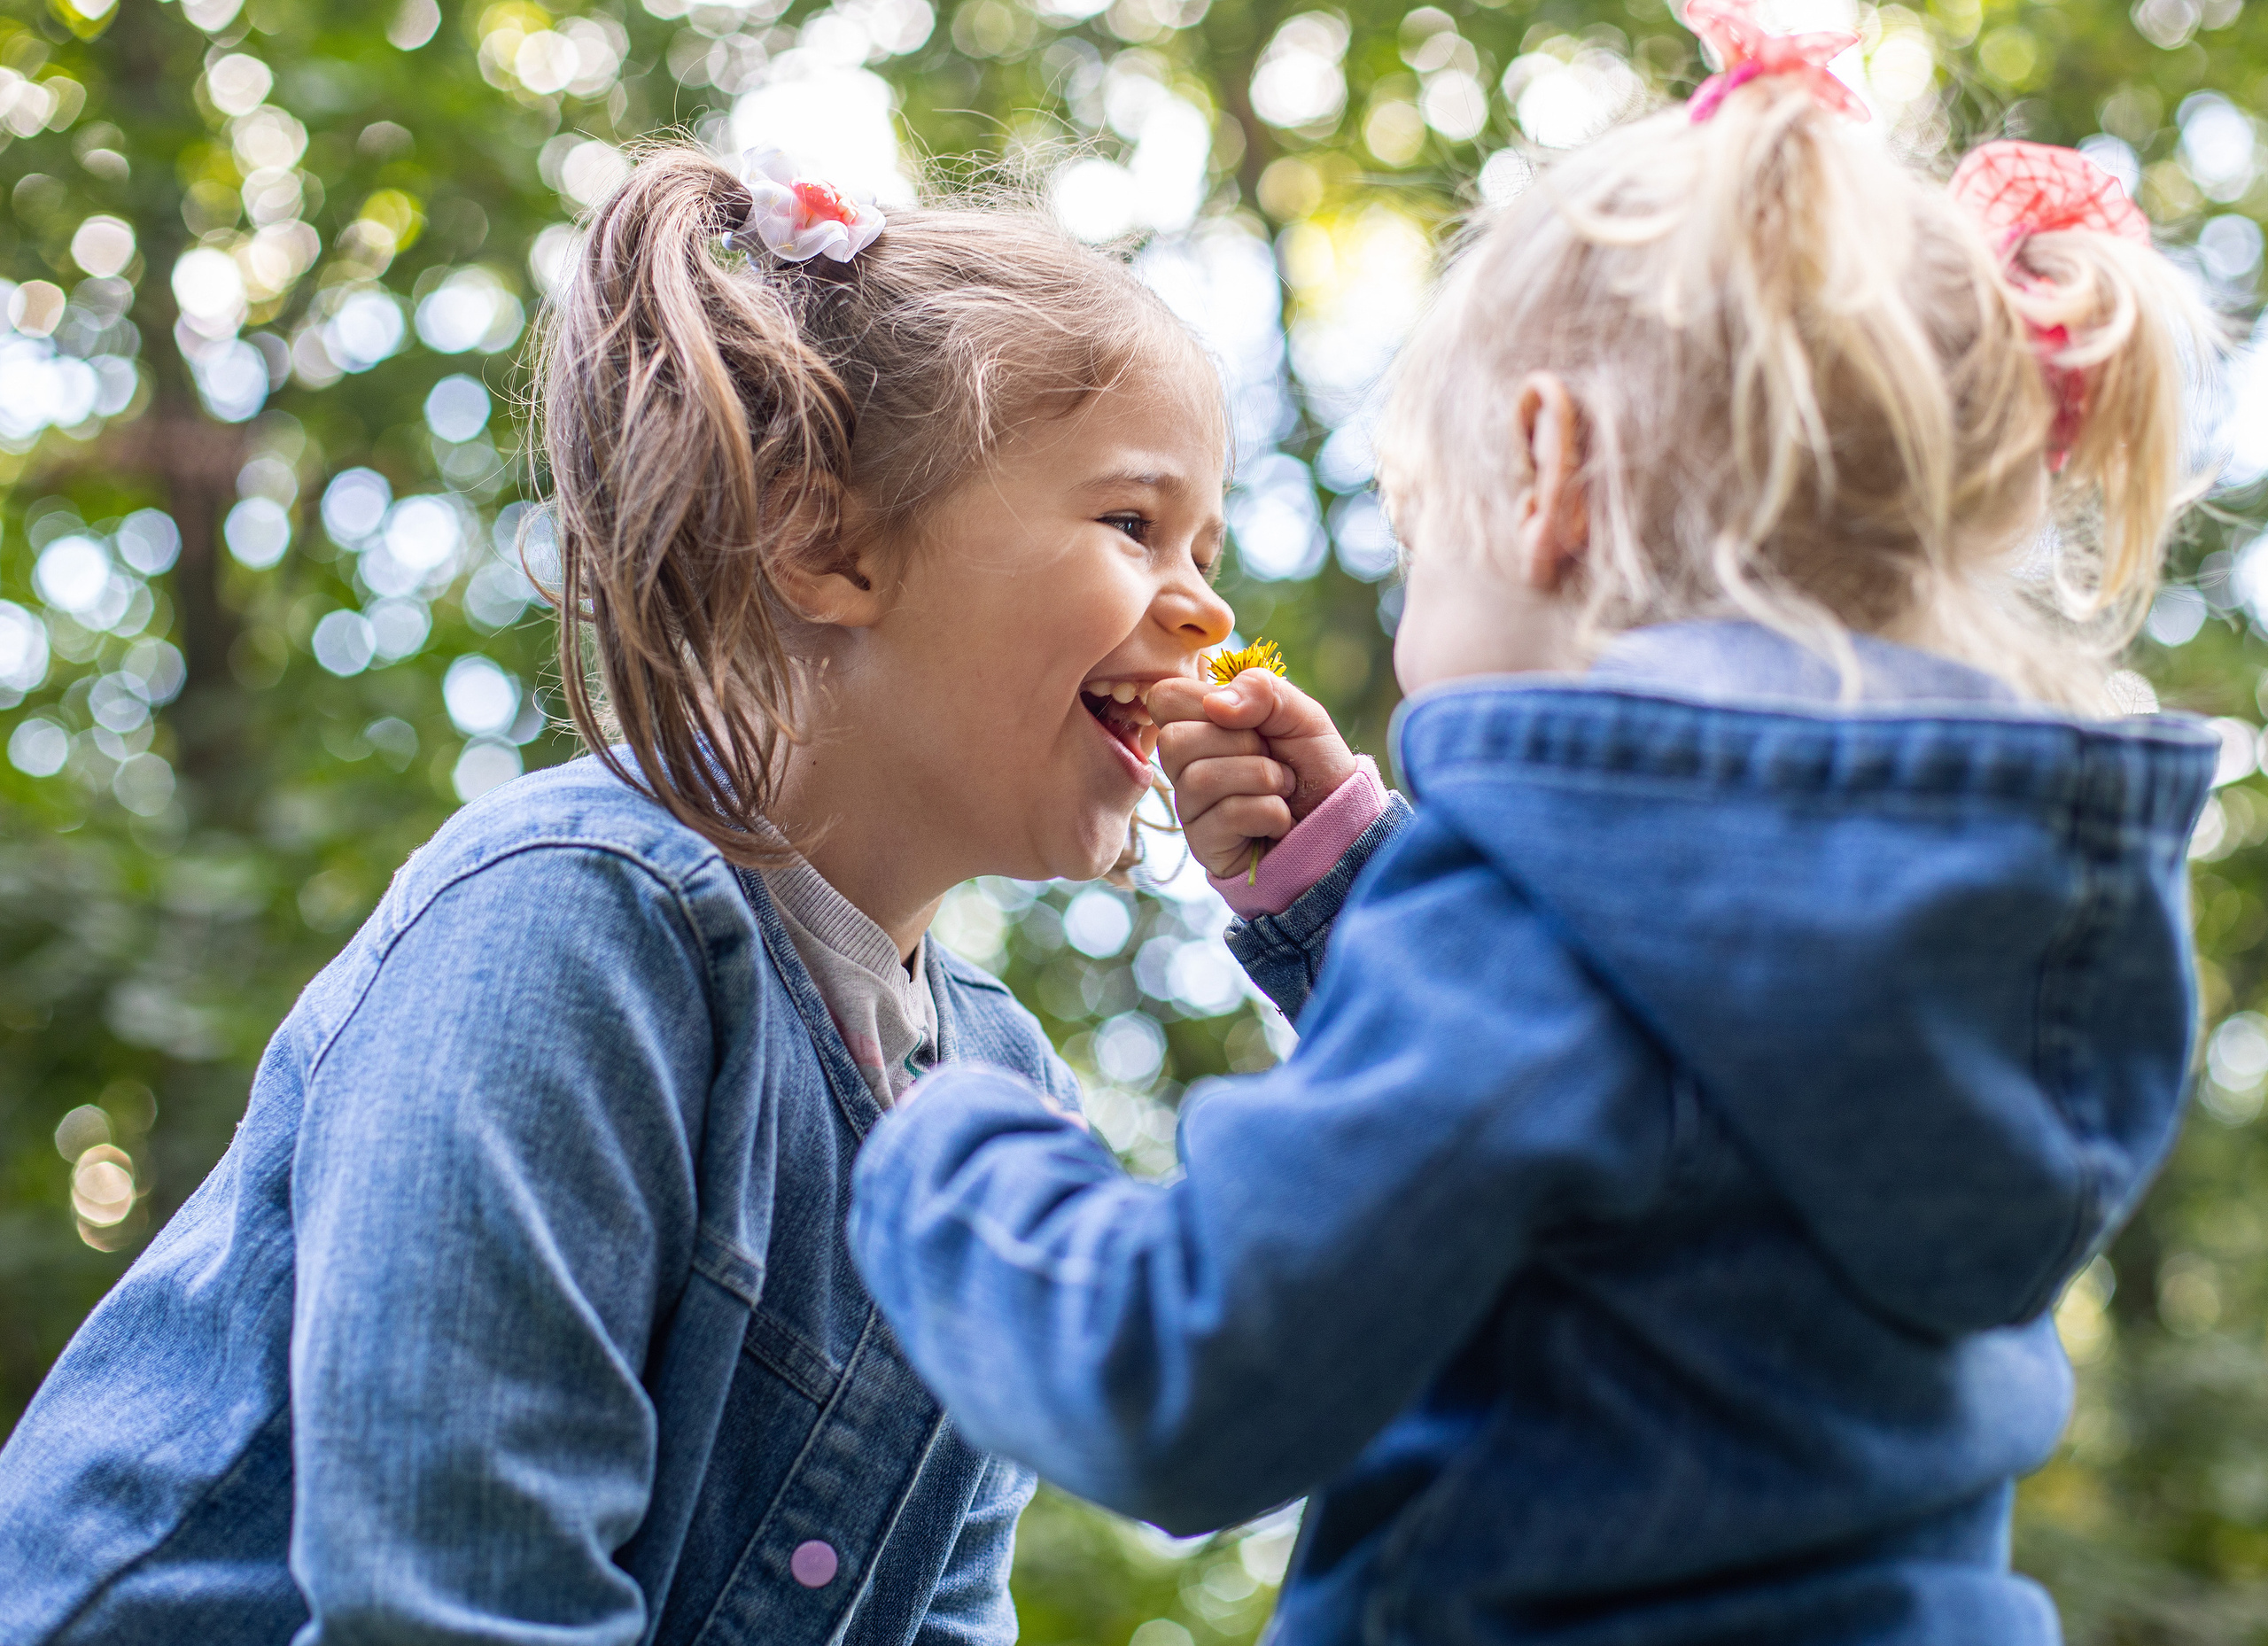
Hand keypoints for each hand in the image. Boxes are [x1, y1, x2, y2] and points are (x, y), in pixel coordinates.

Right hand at [1149, 670, 1360, 879]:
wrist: (1341, 820)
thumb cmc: (1314, 765)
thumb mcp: (1300, 713)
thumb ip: (1261, 689)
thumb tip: (1215, 705)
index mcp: (1199, 725)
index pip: (1164, 698)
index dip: (1206, 702)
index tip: (1243, 719)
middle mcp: (1185, 767)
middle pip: (1174, 740)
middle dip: (1241, 745)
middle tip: (1270, 757)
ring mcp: (1191, 808)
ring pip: (1200, 779)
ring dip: (1262, 779)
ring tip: (1281, 788)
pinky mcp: (1205, 844)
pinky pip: (1226, 815)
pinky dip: (1269, 812)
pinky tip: (1278, 820)